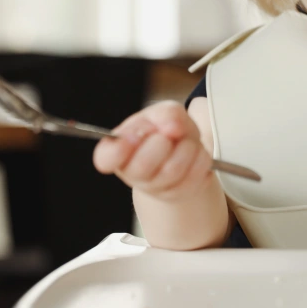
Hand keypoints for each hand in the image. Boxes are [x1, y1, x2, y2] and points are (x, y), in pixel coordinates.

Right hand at [92, 101, 215, 201]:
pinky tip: (194, 153)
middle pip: (142, 165)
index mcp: (119, 148)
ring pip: (173, 170)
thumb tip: (172, 127)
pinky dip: (200, 157)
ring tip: (186, 141)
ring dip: (186, 147)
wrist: (185, 151)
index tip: (134, 137)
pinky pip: (195, 174)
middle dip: (162, 142)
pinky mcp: (180, 194)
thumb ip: (166, 113)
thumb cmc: (166, 131)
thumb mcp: (163, 113)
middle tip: (167, 135)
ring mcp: (156, 188)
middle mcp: (133, 173)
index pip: (106, 158)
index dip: (118, 150)